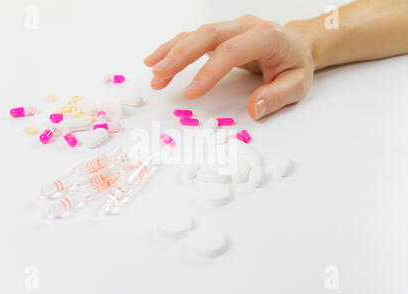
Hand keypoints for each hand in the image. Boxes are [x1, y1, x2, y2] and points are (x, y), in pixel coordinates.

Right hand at [144, 15, 314, 119]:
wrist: (297, 44)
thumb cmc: (296, 65)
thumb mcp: (297, 85)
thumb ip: (277, 97)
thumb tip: (253, 110)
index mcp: (266, 37)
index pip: (232, 51)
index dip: (208, 71)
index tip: (190, 93)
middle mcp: (245, 26)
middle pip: (207, 35)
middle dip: (180, 55)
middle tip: (159, 75)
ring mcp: (231, 27)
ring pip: (196, 33)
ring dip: (172, 52)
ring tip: (153, 73)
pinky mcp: (221, 33)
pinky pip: (194, 37)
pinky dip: (175, 48)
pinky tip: (158, 60)